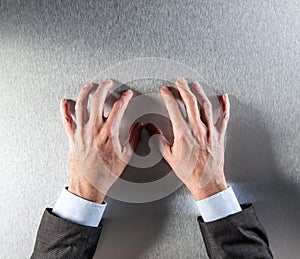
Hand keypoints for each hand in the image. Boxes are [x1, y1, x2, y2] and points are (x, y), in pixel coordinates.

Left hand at [60, 79, 142, 202]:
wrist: (89, 184)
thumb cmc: (107, 173)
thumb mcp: (127, 156)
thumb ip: (135, 138)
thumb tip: (140, 127)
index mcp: (109, 133)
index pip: (119, 107)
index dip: (125, 97)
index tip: (127, 94)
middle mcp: (94, 129)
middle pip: (98, 99)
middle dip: (104, 87)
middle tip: (108, 82)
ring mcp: (81, 132)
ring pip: (81, 104)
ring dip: (85, 92)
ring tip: (90, 86)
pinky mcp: (72, 137)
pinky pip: (66, 119)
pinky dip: (64, 109)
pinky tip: (64, 101)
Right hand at [146, 78, 229, 199]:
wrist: (206, 182)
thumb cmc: (188, 172)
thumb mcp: (169, 156)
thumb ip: (159, 139)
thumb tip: (151, 127)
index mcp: (183, 134)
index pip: (174, 108)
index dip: (168, 96)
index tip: (165, 91)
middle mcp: (198, 130)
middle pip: (190, 102)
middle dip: (183, 88)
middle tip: (179, 82)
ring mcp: (210, 131)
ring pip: (206, 105)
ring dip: (199, 92)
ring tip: (194, 84)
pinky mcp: (220, 134)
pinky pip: (224, 117)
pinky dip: (225, 105)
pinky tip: (223, 97)